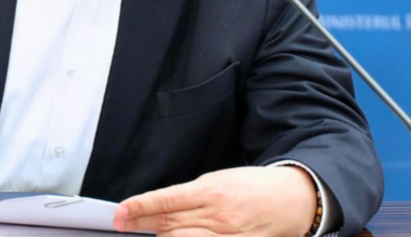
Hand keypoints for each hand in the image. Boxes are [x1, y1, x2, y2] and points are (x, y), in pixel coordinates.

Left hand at [113, 166, 316, 236]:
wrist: (290, 199)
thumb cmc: (253, 187)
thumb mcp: (220, 180)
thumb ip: (191, 196)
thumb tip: (161, 209)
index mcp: (211, 190)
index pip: (166, 201)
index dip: (139, 207)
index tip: (121, 211)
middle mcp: (217, 214)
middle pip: (169, 224)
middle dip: (140, 224)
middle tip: (120, 224)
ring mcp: (227, 235)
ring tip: (139, 233)